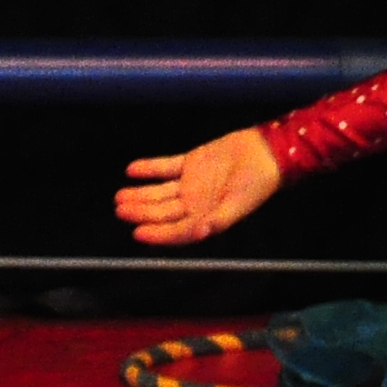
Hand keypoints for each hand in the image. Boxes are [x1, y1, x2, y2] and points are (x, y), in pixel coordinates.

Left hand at [117, 126, 281, 245]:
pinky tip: (132, 169)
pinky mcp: (190, 163)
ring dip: (140, 194)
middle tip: (121, 210)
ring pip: (160, 192)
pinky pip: (165, 167)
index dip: (157, 234)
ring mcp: (190, 184)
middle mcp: (195, 204)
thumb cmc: (257, 184)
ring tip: (120, 195)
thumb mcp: (239, 205)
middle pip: (162, 212)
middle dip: (141, 212)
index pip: (176, 231)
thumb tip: (200, 233)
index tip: (138, 233)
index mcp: (206, 218)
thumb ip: (219, 220)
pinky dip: (149, 169)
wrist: (266, 152)